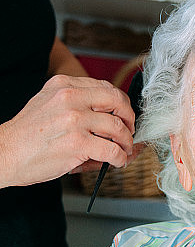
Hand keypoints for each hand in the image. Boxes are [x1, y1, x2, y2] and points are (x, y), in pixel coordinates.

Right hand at [0, 75, 136, 187]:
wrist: (3, 154)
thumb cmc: (26, 136)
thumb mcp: (49, 105)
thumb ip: (77, 104)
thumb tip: (110, 117)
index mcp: (64, 85)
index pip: (105, 87)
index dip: (120, 103)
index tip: (123, 114)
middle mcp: (70, 98)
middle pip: (116, 101)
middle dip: (129, 117)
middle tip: (129, 130)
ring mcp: (75, 119)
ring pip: (117, 126)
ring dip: (126, 141)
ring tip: (124, 149)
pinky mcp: (78, 142)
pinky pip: (111, 148)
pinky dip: (120, 157)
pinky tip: (117, 161)